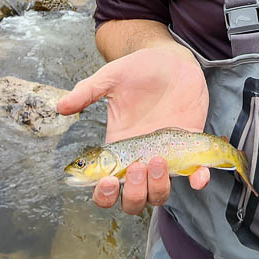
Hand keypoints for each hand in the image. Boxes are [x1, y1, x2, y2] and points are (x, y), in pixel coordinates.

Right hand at [56, 43, 210, 213]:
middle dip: (134, 193)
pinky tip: (198, 175)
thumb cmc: (140, 69)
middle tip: (138, 166)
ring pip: (159, 193)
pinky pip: (196, 174)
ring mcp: (166, 155)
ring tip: (159, 159)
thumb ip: (87, 91)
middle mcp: (140, 158)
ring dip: (159, 187)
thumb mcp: (111, 77)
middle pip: (133, 200)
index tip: (107, 180)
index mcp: (118, 147)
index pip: (106, 186)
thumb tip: (60, 106)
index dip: (104, 194)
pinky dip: (198, 180)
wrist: (171, 59)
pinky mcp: (190, 147)